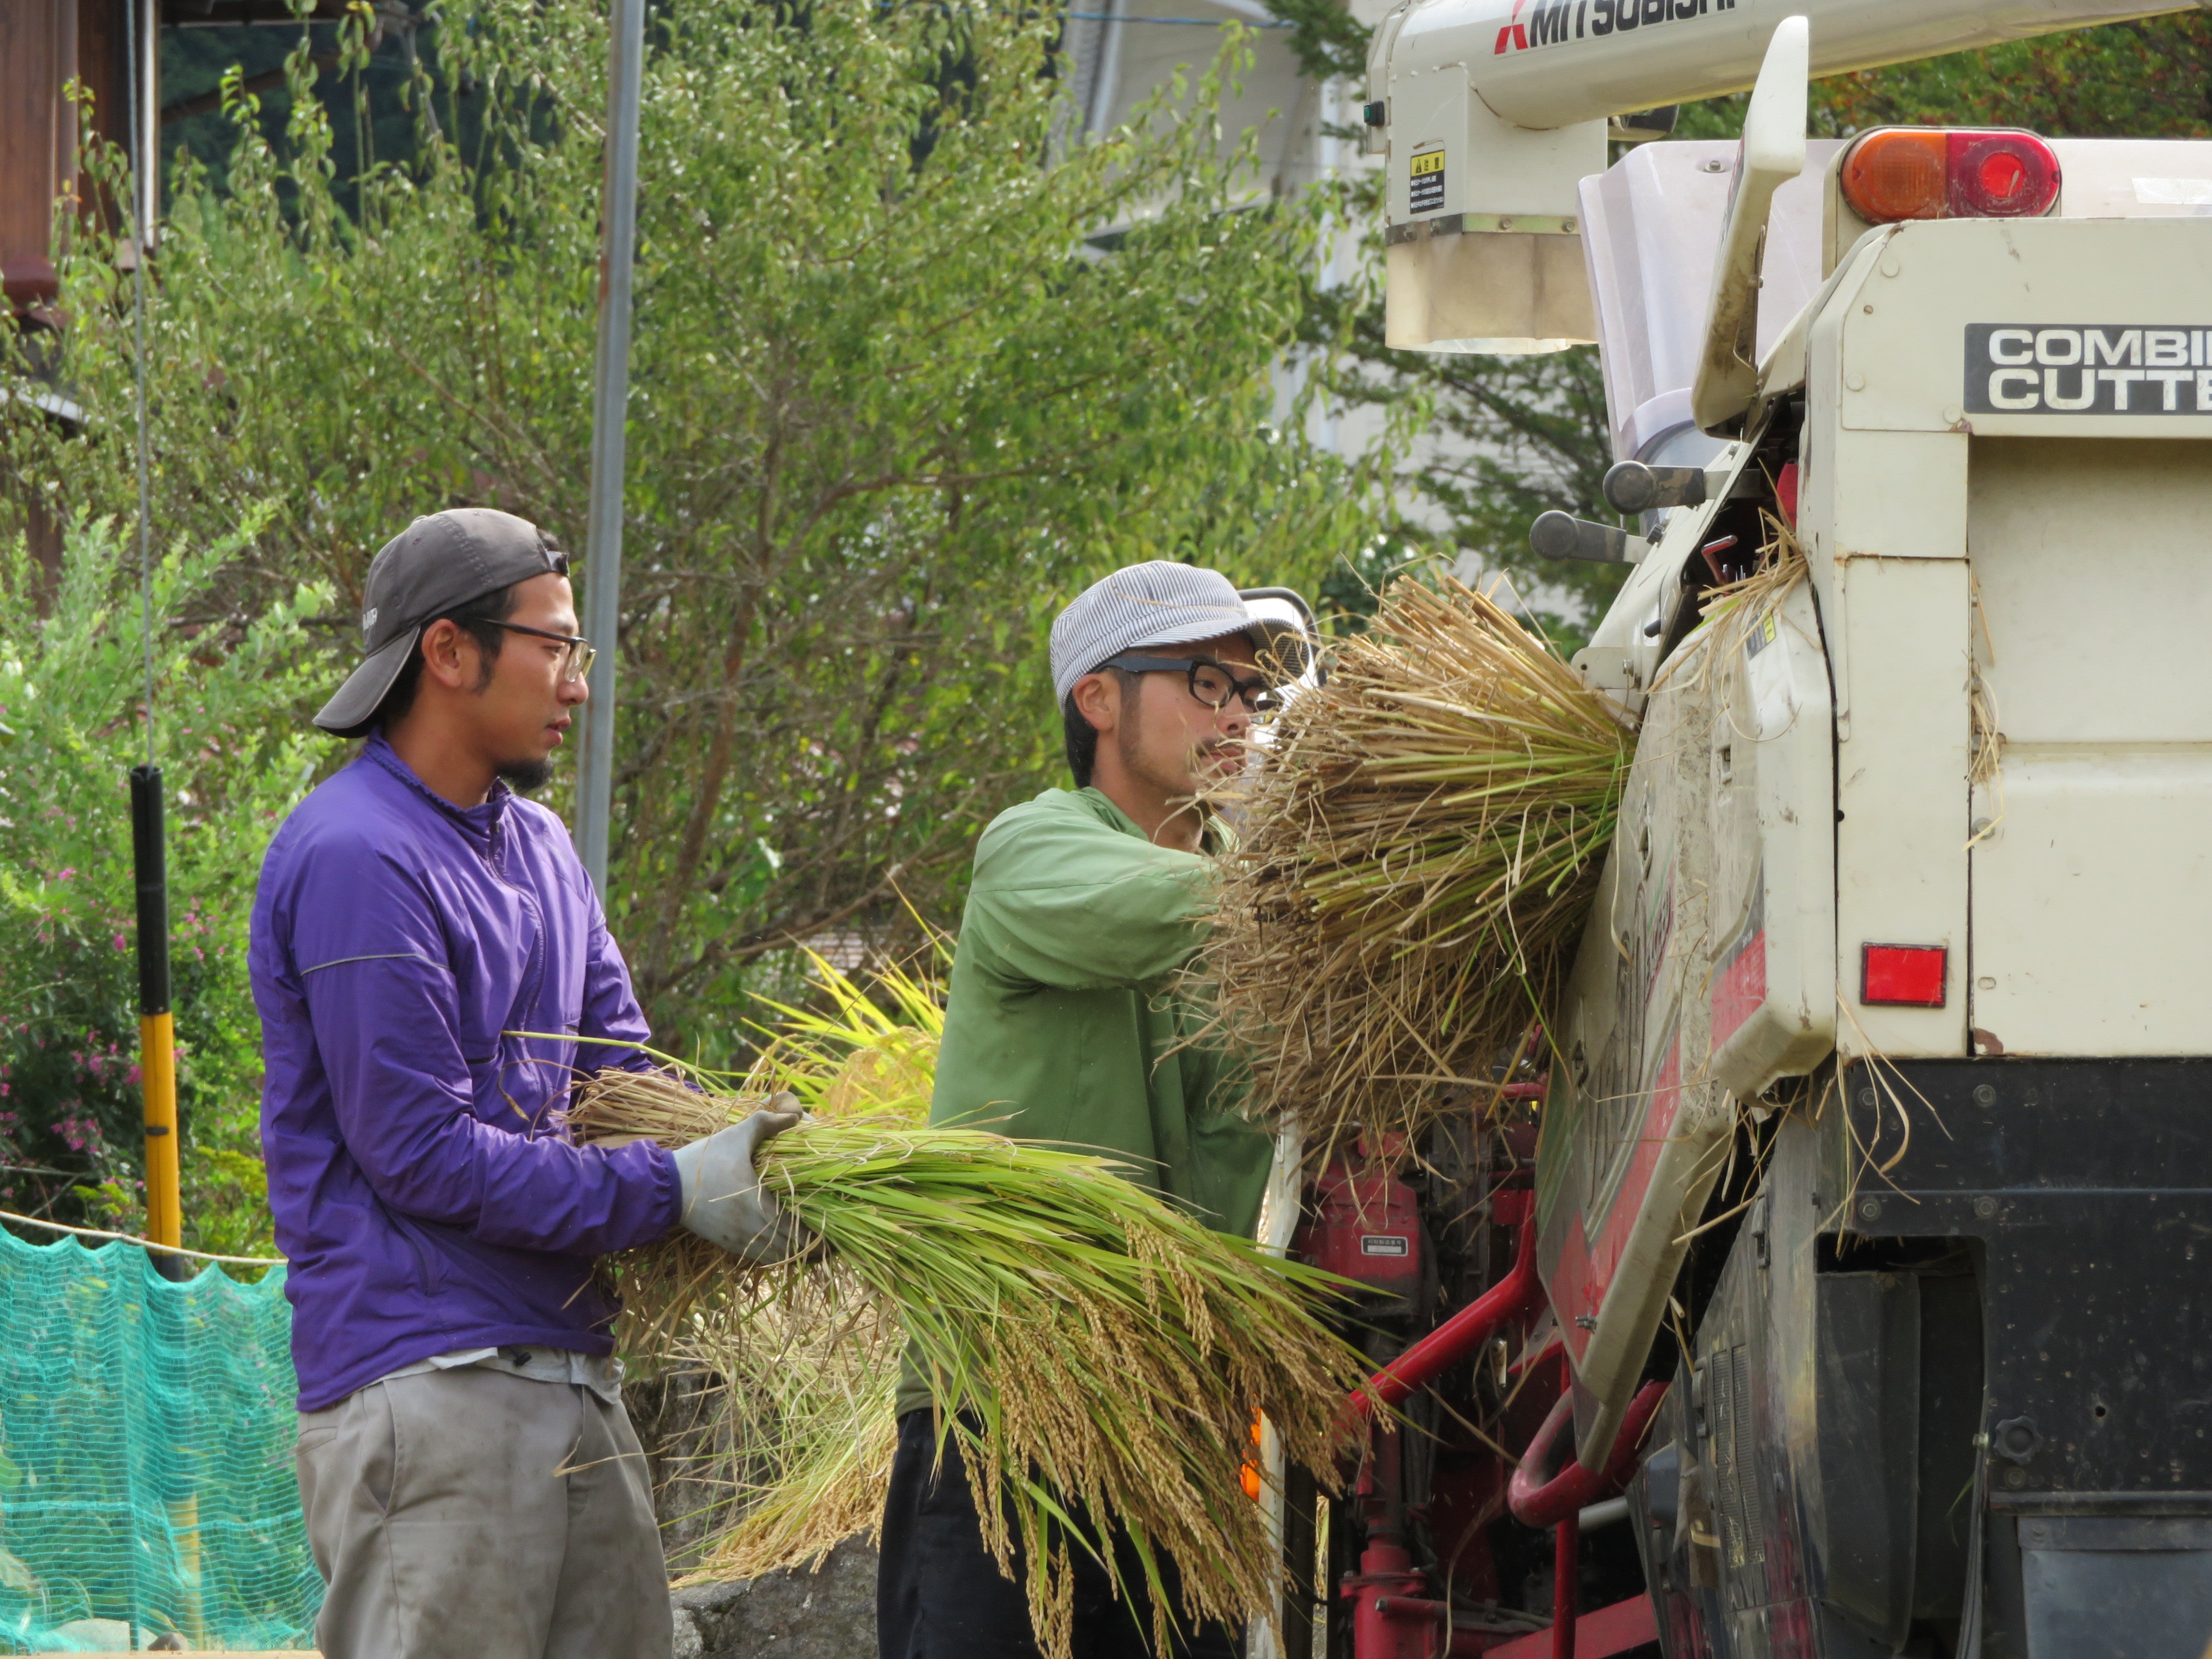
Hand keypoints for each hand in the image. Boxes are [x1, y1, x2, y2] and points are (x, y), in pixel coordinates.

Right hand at [669, 1094, 816, 1263]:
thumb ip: (766, 1123)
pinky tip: (784, 1243)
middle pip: (790, 1252)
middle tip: (829, 1241)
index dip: (818, 1238)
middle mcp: (751, 1230)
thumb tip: (796, 1114)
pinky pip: (759, 1258)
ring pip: (775, 1259)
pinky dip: (776, 1254)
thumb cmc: (704, 1159)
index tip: (835, 1235)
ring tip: (811, 1244)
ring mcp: (738, 1241)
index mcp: (758, 1206)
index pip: (797, 1233)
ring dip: (794, 1254)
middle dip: (812, 1249)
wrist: (664, 1187)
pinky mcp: (727, 1245)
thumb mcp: (735, 1136)